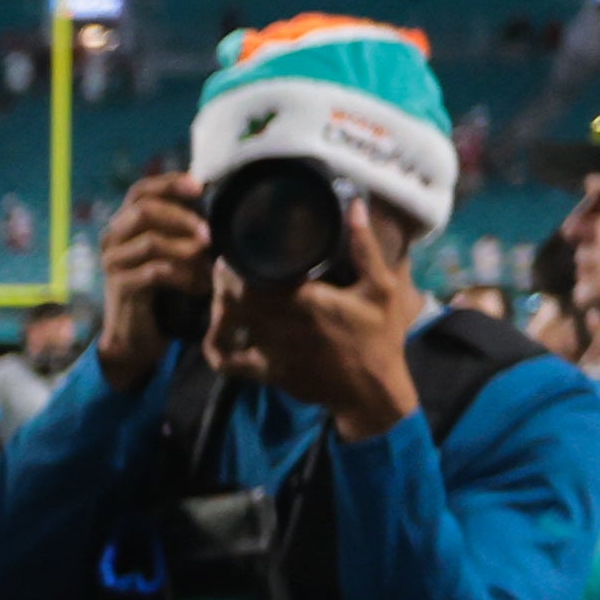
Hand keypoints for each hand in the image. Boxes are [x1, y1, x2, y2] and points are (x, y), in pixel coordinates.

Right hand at [92, 170, 209, 387]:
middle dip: (182, 217)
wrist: (136, 335)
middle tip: (210, 234)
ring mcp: (113, 262)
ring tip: (210, 262)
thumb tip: (222, 204)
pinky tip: (201, 286)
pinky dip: (184, 277)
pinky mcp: (119, 286)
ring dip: (187, 250)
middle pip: (143, 210)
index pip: (140, 190)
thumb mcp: (172, 253)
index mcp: (124, 223)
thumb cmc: (161, 289)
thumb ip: (185, 230)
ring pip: (150, 241)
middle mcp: (112, 238)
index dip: (169, 183)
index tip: (200, 187)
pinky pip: (155, 273)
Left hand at [213, 196, 419, 439]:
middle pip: (232, 295)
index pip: (252, 274)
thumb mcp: (382, 289)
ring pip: (225, 322)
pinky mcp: (265, 371)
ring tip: (225, 289)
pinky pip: (227, 360)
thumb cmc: (379, 337)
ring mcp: (269, 349)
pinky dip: (216, 344)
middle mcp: (280, 324)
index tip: (237, 245)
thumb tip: (356, 206)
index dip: (236, 259)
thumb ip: (366, 248)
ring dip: (218, 304)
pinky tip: (218, 329)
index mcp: (305, 300)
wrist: (372, 392)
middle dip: (224, 278)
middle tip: (228, 264)